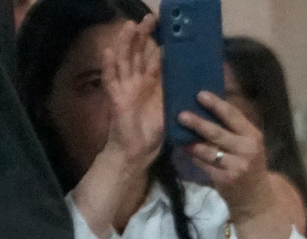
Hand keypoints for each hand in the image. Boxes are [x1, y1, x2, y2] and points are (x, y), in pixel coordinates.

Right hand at [100, 15, 164, 166]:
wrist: (137, 154)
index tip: (165, 28)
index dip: (158, 43)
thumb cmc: (153, 135)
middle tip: (150, 18)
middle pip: (137, 54)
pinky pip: (110, 79)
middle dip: (142, 36)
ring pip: (123, 60)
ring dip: (125, 43)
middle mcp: (136, 83)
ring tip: (129, 26)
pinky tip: (108, 51)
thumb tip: (198, 85)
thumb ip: (178, 96)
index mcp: (151, 85)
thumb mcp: (171, 110)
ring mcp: (124, 89)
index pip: (154, 59)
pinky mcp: (115, 99)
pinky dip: (108, 65)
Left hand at [179, 90, 277, 219]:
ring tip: (177, 133)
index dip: (216, 104)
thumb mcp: (248, 144)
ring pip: (209, 150)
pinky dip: (194, 157)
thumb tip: (206, 107)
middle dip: (198, 123)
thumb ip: (233, 128)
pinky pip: (205, 165)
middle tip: (181, 114)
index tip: (200, 94)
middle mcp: (247, 149)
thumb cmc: (249, 165)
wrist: (257, 198)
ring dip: (191, 142)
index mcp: (253, 136)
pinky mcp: (226, 179)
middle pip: (218, 133)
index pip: (233, 116)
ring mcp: (237, 166)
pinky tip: (185, 150)